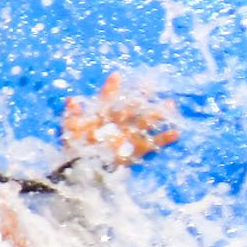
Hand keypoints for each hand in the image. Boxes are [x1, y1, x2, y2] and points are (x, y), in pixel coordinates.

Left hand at [62, 77, 178, 168]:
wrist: (83, 170)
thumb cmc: (77, 148)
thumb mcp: (70, 131)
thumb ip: (72, 116)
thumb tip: (72, 99)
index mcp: (102, 116)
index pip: (107, 99)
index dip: (111, 88)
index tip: (116, 75)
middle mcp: (118, 123)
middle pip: (132, 107)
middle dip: (142, 95)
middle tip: (151, 84)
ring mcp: (129, 136)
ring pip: (146, 122)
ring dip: (158, 114)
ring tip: (170, 103)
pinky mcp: (137, 150)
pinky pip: (153, 144)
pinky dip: (164, 139)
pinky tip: (175, 133)